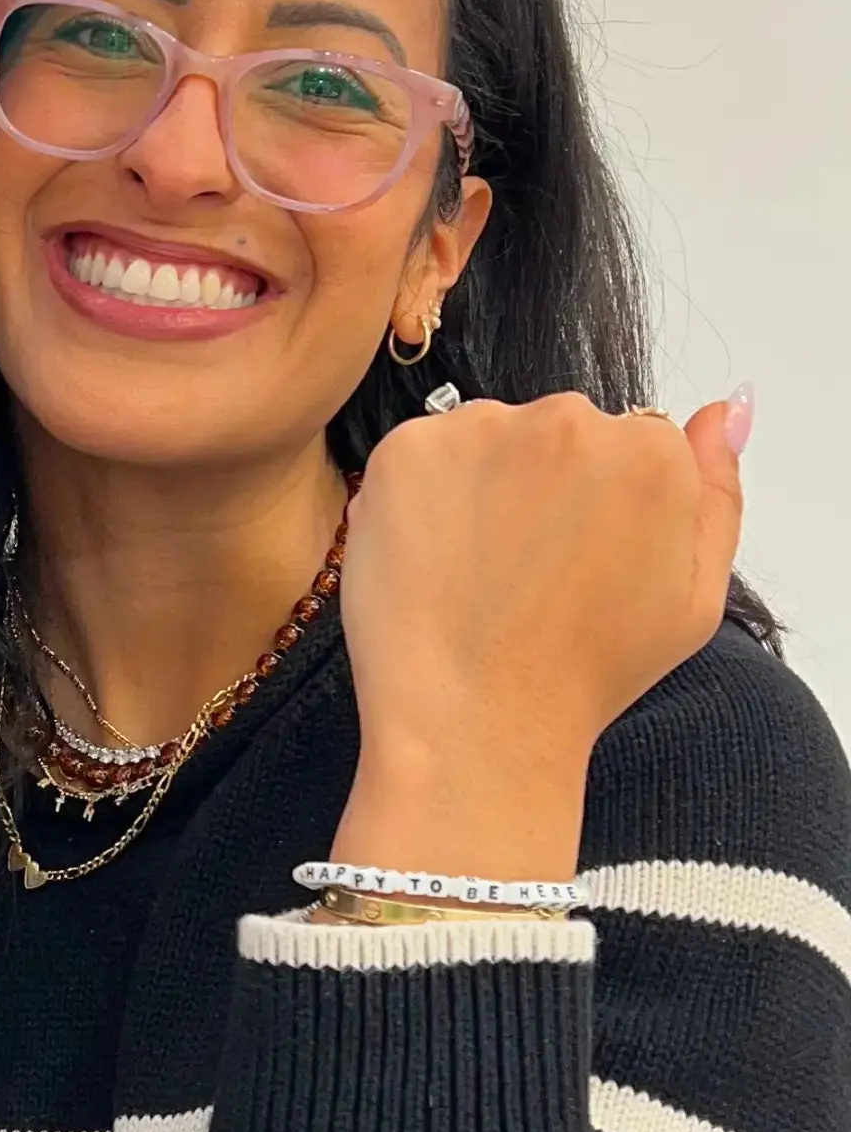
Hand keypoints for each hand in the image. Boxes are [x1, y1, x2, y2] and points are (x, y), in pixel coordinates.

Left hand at [334, 392, 744, 881]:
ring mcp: (479, 430)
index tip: (584, 558)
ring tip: (478, 571)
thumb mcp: (692, 597)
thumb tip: (725, 413)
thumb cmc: (587, 671)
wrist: (475, 718)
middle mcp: (569, 422)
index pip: (630, 442)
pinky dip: (421, 494)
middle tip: (527, 571)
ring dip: (482, 483)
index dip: (603, 505)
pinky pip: (420, 453)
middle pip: (558, 431)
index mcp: (651, 452)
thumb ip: (716, 494)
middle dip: (544, 484)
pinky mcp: (406, 449)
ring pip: (487, 437)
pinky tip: (433, 557)